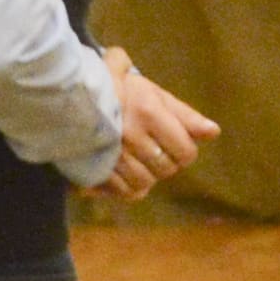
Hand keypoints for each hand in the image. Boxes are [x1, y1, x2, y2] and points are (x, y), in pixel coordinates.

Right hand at [96, 54, 216, 203]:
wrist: (66, 93)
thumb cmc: (116, 89)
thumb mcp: (151, 92)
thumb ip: (183, 114)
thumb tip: (213, 132)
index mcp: (149, 112)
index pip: (185, 151)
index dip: (184, 151)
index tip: (174, 143)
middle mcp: (132, 136)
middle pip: (167, 170)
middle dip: (165, 163)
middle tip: (154, 150)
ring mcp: (112, 154)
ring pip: (145, 183)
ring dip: (146, 176)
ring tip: (138, 162)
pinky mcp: (95, 168)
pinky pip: (123, 192)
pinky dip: (127, 188)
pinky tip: (124, 175)